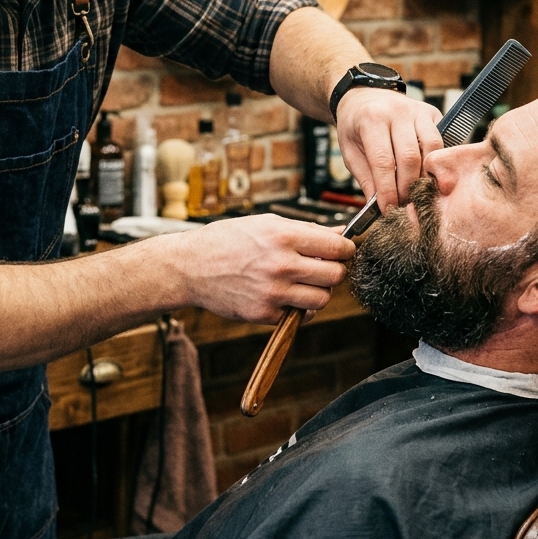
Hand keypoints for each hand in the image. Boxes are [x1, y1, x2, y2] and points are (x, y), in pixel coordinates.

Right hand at [173, 214, 354, 322]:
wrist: (192, 267)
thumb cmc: (228, 240)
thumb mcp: (266, 223)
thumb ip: (305, 230)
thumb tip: (340, 235)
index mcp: (284, 237)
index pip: (337, 248)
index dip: (346, 249)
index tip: (342, 251)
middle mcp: (281, 265)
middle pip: (336, 275)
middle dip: (334, 270)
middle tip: (323, 267)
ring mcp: (273, 292)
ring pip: (323, 299)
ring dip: (319, 291)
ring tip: (304, 282)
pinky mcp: (265, 314)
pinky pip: (300, 315)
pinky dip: (299, 307)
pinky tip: (286, 295)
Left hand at [336, 89, 442, 211]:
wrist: (365, 94)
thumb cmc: (355, 125)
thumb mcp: (349, 150)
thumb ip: (365, 177)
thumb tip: (378, 205)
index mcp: (372, 119)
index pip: (383, 161)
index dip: (387, 190)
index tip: (388, 209)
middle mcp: (398, 112)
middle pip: (410, 158)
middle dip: (407, 187)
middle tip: (403, 205)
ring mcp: (418, 111)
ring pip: (432, 149)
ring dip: (425, 176)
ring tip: (416, 192)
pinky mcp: (432, 113)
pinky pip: (440, 142)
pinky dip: (435, 162)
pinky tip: (426, 174)